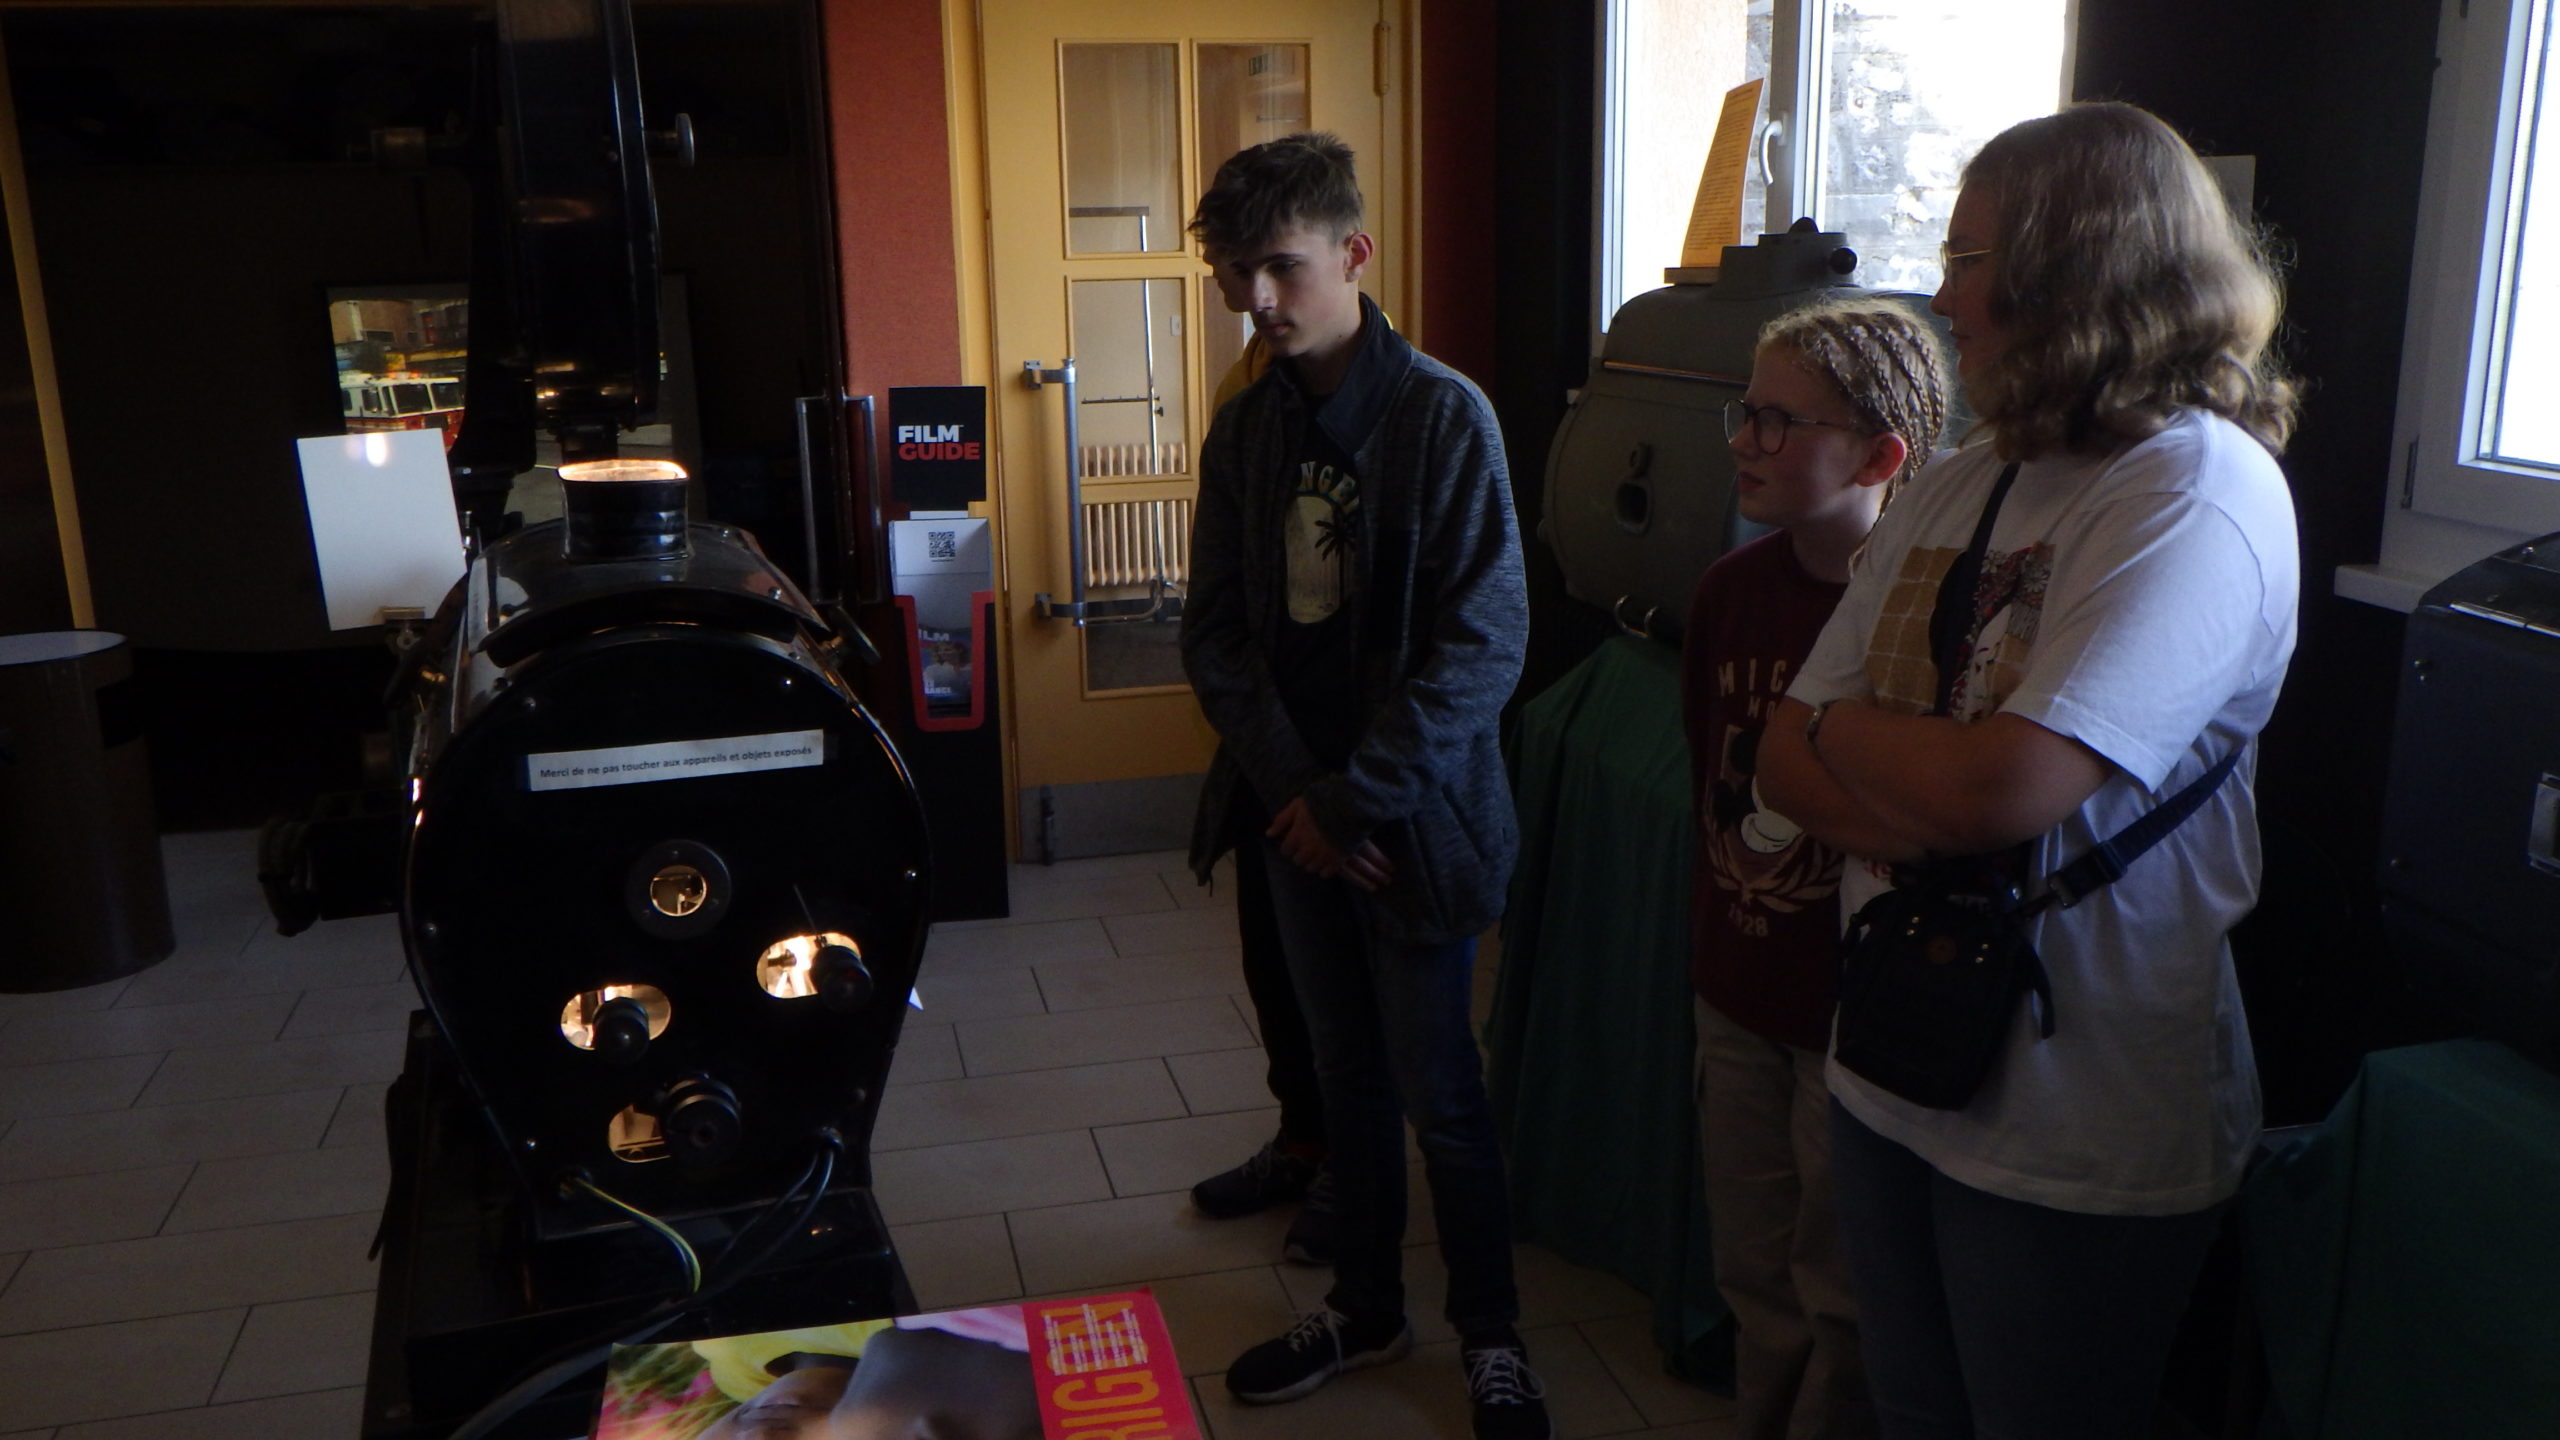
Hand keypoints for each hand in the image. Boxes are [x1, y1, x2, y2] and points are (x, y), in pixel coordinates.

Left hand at [1266, 797, 1393, 890]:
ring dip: (1312, 862)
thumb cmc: (1322, 802)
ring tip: (1318, 852)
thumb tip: (1269, 834)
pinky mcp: (1338, 860)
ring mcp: (1323, 856)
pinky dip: (1325, 868)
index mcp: (1297, 836)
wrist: (1350, 805)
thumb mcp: (1298, 805)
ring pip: (1311, 868)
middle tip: (1308, 846)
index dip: (1290, 845)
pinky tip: (1328, 858)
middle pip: (1298, 861)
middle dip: (1300, 854)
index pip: (1286, 851)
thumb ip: (1282, 820)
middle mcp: (1308, 850)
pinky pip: (1326, 873)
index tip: (1296, 841)